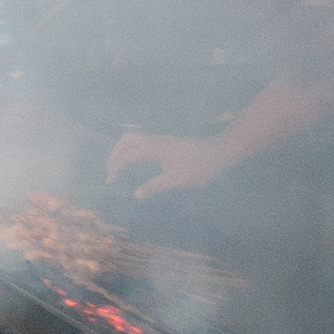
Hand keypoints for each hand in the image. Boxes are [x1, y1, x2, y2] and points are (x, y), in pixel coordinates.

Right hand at [106, 131, 236, 199]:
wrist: (224, 151)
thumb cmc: (203, 166)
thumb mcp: (179, 180)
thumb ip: (156, 186)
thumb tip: (136, 194)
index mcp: (156, 148)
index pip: (128, 155)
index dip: (116, 167)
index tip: (110, 182)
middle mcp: (156, 140)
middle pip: (126, 140)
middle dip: (114, 155)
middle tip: (110, 172)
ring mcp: (162, 140)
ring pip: (134, 138)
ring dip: (122, 150)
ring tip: (118, 166)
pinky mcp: (168, 142)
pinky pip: (142, 141)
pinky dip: (132, 150)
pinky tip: (136, 163)